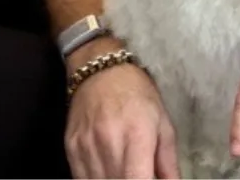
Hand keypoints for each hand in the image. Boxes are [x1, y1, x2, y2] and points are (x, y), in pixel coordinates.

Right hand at [64, 38, 178, 178]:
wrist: (100, 70)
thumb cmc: (138, 93)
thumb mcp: (163, 122)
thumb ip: (168, 162)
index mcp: (138, 136)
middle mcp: (110, 144)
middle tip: (138, 172)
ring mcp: (86, 149)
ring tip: (125, 169)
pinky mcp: (70, 151)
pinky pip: (81, 179)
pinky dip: (96, 179)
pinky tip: (107, 169)